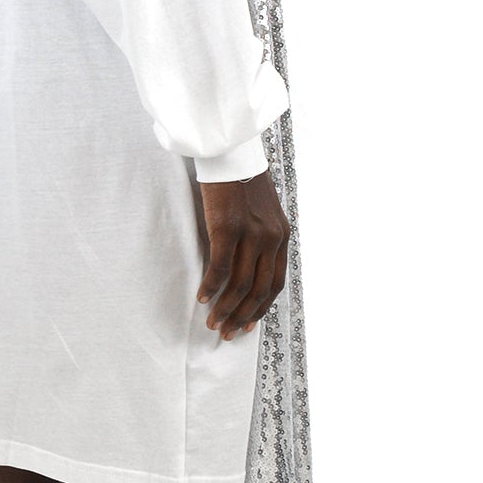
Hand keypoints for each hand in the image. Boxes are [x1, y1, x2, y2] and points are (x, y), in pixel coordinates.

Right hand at [196, 170, 289, 341]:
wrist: (230, 151)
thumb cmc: (240, 180)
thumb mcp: (262, 210)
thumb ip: (261, 236)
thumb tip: (247, 264)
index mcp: (281, 235)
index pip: (275, 282)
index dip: (261, 308)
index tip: (247, 324)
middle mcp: (271, 237)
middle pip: (259, 289)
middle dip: (241, 314)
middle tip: (226, 332)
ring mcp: (251, 233)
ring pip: (240, 283)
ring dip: (225, 307)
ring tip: (212, 322)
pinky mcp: (228, 227)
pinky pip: (220, 267)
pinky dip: (211, 287)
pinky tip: (202, 297)